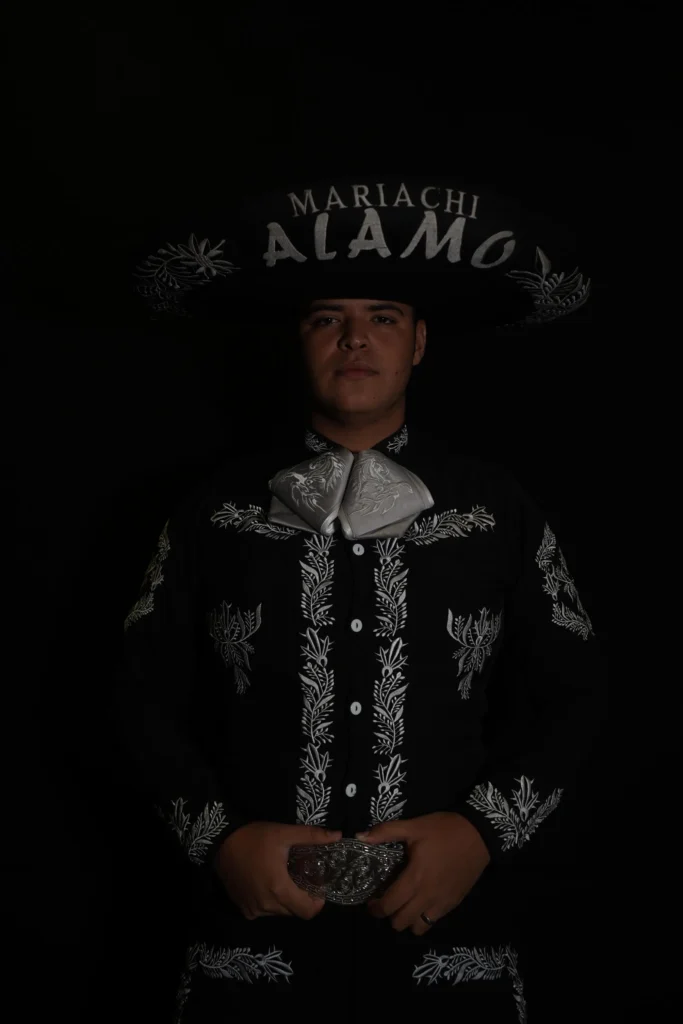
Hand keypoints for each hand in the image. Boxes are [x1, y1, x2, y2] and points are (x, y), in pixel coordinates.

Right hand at [213, 822, 341, 920]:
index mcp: (279, 889)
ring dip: (286, 898)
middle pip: (295, 911)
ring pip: (280, 912)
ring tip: (283, 876)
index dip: (318, 901)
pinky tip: (267, 881)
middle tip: (301, 875)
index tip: (317, 884)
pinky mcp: (244, 909)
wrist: (220, 842)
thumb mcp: (284, 833)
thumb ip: (312, 836)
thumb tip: (338, 835)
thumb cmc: (254, 838)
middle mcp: (267, 905)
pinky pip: (265, 911)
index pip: (309, 911)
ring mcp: (254, 910)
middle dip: (302, 896)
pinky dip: (271, 900)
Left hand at [356, 812, 490, 936]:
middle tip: (386, 902)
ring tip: (405, 905)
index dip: (376, 908)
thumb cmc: (443, 830)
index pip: (389, 905)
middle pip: (401, 922)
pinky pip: (434, 922)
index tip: (371, 901)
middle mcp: (427, 896)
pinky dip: (424, 918)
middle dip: (389, 916)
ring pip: (418, 928)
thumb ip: (385, 832)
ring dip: (407, 920)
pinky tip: (422, 902)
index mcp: (415, 878)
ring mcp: (442, 903)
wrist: (479, 834)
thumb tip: (360, 837)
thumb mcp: (413, 826)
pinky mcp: (454, 904)